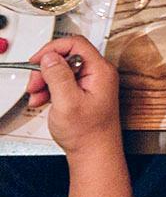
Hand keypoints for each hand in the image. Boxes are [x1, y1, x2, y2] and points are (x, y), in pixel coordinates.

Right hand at [25, 36, 120, 155]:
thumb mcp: (67, 102)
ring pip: (63, 70)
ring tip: (37, 96)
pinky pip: (64, 82)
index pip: (77, 44)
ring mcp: (92, 83)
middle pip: (67, 57)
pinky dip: (50, 89)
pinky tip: (42, 100)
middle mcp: (98, 74)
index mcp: (100, 71)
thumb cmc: (87, 133)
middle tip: (34, 83)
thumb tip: (50, 56)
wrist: (94, 153)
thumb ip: (58, 77)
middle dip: (46, 69)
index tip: (37, 60)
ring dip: (45, 81)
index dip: (53, 49)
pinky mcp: (84, 92)